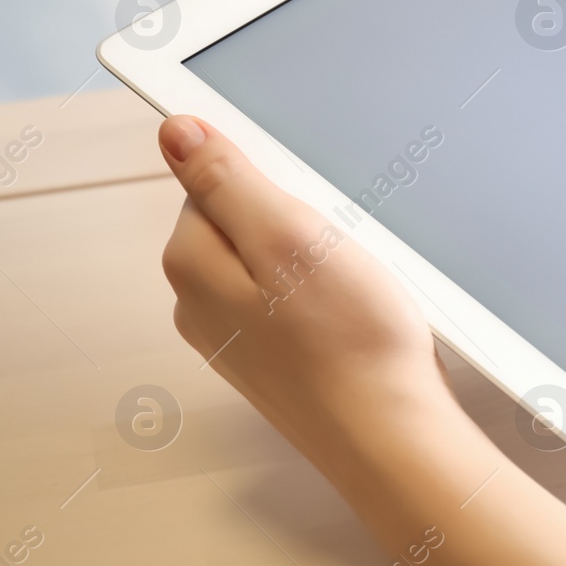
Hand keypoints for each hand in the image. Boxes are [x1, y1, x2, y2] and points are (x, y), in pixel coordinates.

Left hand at [157, 115, 452, 463]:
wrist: (389, 434)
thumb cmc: (351, 346)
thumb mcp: (289, 235)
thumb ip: (225, 180)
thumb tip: (176, 131)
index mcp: (191, 264)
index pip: (214, 181)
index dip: (274, 183)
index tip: (311, 206)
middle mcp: (200, 304)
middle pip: (244, 221)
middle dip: (298, 222)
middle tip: (341, 248)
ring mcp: (236, 336)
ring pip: (274, 262)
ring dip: (318, 259)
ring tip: (355, 285)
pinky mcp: (275, 357)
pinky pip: (295, 300)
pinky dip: (328, 296)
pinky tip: (356, 314)